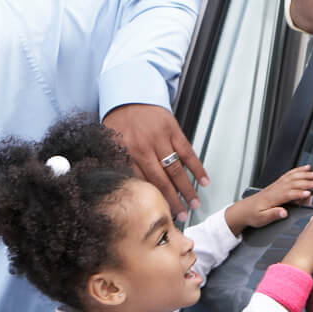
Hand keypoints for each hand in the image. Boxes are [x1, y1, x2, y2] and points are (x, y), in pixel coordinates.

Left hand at [103, 103, 208, 220]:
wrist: (129, 94)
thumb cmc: (119, 121)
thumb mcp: (109, 144)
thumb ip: (116, 164)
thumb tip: (124, 189)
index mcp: (125, 153)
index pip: (141, 184)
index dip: (152, 201)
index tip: (160, 214)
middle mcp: (144, 147)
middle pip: (161, 181)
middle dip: (173, 201)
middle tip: (182, 217)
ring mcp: (160, 138)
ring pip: (176, 169)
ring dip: (187, 189)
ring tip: (194, 205)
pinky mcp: (173, 129)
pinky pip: (187, 152)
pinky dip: (197, 167)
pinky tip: (204, 181)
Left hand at [225, 166, 312, 232]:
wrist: (244, 209)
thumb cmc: (253, 215)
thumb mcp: (261, 219)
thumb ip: (273, 214)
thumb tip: (283, 213)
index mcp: (273, 198)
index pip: (288, 194)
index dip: (299, 194)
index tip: (309, 194)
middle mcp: (276, 189)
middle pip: (294, 184)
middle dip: (307, 182)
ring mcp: (277, 185)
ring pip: (292, 177)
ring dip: (305, 175)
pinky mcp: (277, 184)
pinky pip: (289, 174)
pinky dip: (298, 170)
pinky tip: (305, 168)